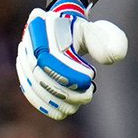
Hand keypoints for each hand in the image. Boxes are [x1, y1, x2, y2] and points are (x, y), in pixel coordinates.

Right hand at [16, 0, 127, 119]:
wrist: (66, 30)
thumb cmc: (86, 33)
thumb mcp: (101, 32)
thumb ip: (111, 41)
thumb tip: (112, 57)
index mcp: (47, 24)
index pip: (52, 54)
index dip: (68, 71)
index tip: (90, 79)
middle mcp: (30, 39)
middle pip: (41, 71)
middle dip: (65, 89)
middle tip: (87, 96)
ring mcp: (24, 55)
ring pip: (35, 83)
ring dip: (56, 100)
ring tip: (76, 105)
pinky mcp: (24, 71)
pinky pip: (29, 90)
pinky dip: (45, 104)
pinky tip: (62, 112)